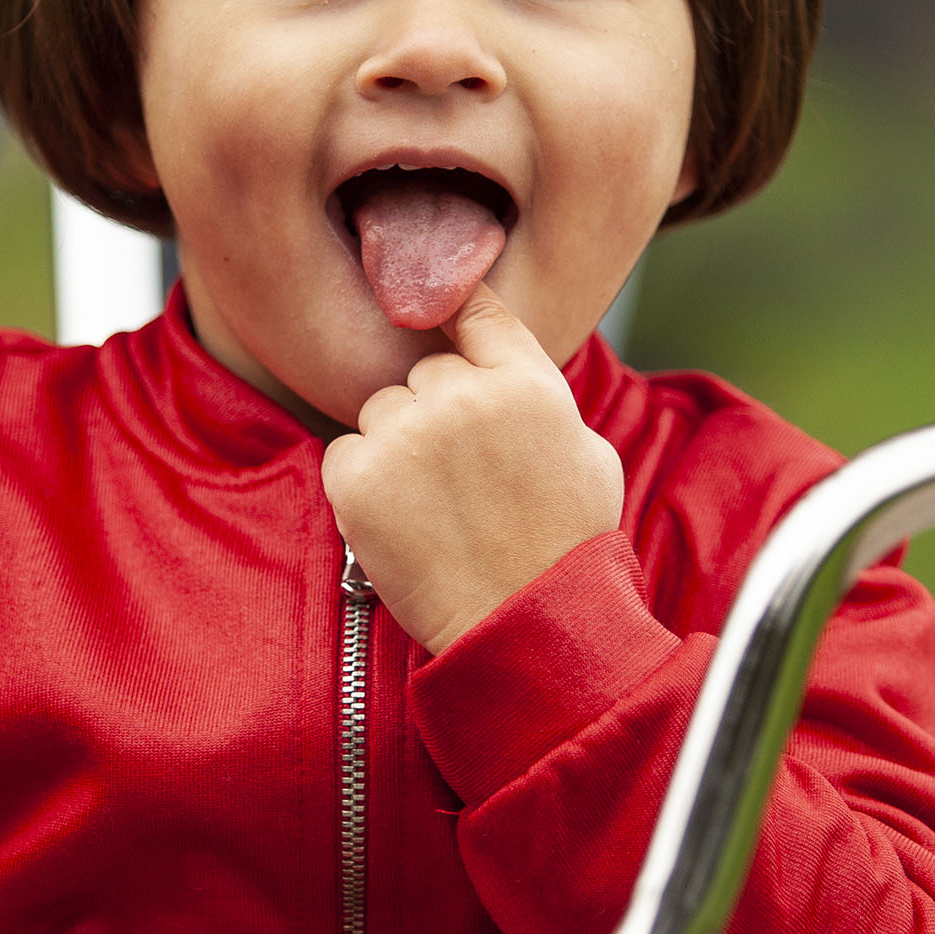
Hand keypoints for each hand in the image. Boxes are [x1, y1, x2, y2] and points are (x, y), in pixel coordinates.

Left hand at [320, 284, 624, 654]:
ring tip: (436, 506)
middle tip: (463, 476)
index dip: (456, 307)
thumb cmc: (566, 547)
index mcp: (526, 382)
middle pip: (426, 372)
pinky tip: (403, 521)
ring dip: (399, 445)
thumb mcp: (588, 454)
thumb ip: (542, 398)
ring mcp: (405, 434)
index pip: (477, 310)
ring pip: (382, 411)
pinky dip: (364, 482)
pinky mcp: (356, 478)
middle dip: (437, 411)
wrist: (523, 626)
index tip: (439, 308)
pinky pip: (346, 453)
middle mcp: (462, 395)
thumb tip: (507, 369)